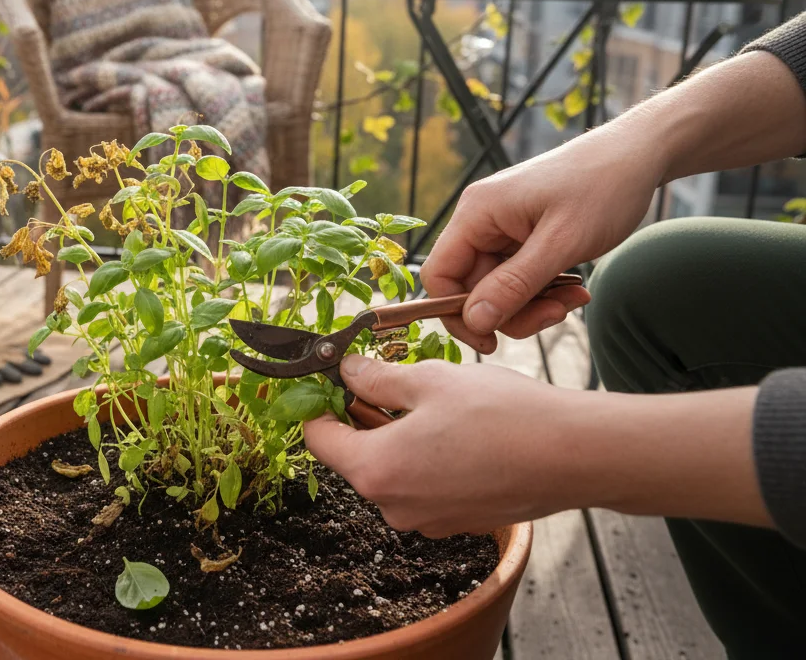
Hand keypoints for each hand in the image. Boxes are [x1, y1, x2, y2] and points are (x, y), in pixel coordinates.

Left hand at [304, 355, 769, 537]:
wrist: (576, 455)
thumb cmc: (503, 414)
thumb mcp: (429, 381)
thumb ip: (376, 379)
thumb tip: (345, 371)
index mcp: (375, 470)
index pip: (318, 439)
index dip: (319, 405)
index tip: (330, 380)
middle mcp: (393, 506)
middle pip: (354, 458)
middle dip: (362, 420)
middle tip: (384, 380)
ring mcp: (426, 520)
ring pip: (392, 472)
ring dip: (398, 438)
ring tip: (431, 402)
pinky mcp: (456, 522)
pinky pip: (424, 487)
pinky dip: (428, 459)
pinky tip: (458, 431)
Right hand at [422, 127, 658, 353]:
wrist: (637, 155)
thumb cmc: (602, 187)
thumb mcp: (560, 243)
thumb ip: (514, 285)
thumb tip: (474, 321)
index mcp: (477, 213)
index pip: (439, 274)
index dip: (457, 313)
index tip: (491, 340)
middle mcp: (481, 219)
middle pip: (471, 287)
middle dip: (511, 310)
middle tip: (555, 315)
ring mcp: (501, 227)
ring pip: (498, 287)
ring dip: (533, 304)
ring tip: (573, 298)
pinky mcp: (522, 235)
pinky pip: (518, 276)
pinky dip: (543, 290)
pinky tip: (573, 288)